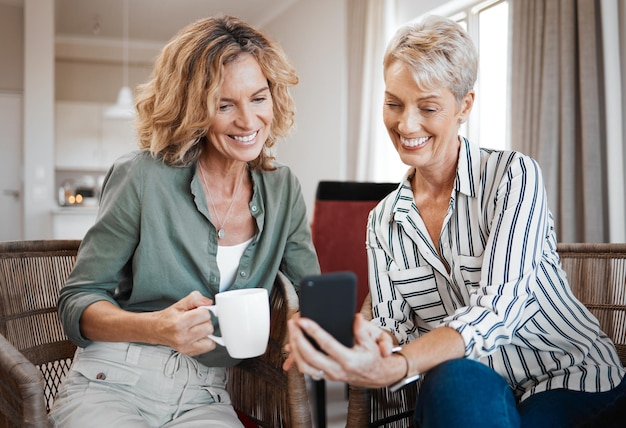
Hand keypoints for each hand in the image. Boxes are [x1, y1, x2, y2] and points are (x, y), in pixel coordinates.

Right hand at [152, 291, 216, 355]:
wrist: (156, 330)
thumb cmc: (168, 317)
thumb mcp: (180, 303)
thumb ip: (195, 298)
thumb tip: (209, 303)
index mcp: (180, 322)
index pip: (205, 315)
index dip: (203, 311)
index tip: (197, 312)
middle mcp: (182, 337)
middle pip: (209, 327)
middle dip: (205, 322)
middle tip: (196, 321)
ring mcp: (185, 346)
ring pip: (211, 339)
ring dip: (206, 332)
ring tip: (197, 328)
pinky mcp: (188, 352)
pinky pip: (208, 347)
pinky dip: (207, 341)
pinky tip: (199, 336)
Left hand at [283, 313, 405, 387]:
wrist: (378, 376)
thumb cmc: (374, 357)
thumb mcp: (373, 341)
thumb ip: (362, 330)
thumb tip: (356, 318)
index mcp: (349, 360)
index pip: (327, 344)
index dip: (313, 331)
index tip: (303, 320)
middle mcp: (337, 370)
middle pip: (310, 356)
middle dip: (297, 339)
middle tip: (292, 324)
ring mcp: (330, 375)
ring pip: (305, 366)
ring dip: (295, 349)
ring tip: (291, 333)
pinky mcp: (326, 376)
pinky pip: (307, 370)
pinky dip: (297, 359)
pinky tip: (294, 346)